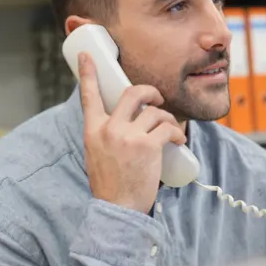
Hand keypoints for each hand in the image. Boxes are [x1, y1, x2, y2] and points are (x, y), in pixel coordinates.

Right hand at [78, 52, 186, 213]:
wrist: (117, 210)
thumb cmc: (109, 185)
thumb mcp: (96, 154)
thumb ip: (105, 135)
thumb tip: (122, 120)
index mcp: (92, 130)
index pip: (88, 95)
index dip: (88, 72)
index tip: (87, 55)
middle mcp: (109, 129)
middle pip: (132, 93)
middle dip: (149, 92)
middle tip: (156, 99)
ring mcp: (128, 136)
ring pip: (155, 111)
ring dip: (167, 118)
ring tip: (170, 131)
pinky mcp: (148, 146)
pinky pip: (168, 128)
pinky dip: (177, 133)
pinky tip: (178, 142)